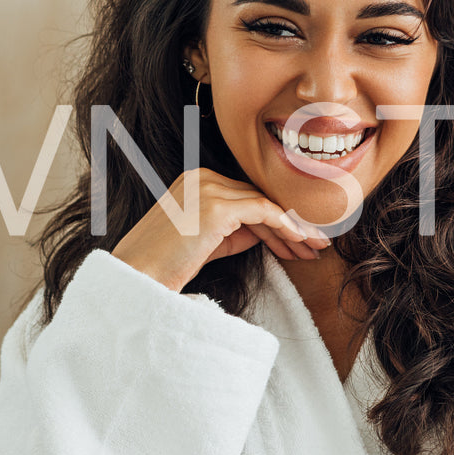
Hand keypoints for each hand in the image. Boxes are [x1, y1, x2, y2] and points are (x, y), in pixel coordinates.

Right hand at [110, 168, 331, 291]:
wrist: (137, 277)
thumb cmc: (165, 265)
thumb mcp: (208, 242)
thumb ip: (235, 231)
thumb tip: (269, 231)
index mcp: (197, 181)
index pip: (248, 197)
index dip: (278, 220)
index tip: (300, 240)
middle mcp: (203, 177)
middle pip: (260, 199)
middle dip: (292, 224)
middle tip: (316, 246)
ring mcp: (208, 189)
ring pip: (265, 205)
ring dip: (294, 229)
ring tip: (314, 249)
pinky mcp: (216, 207)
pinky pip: (263, 212)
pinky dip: (285, 226)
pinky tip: (300, 242)